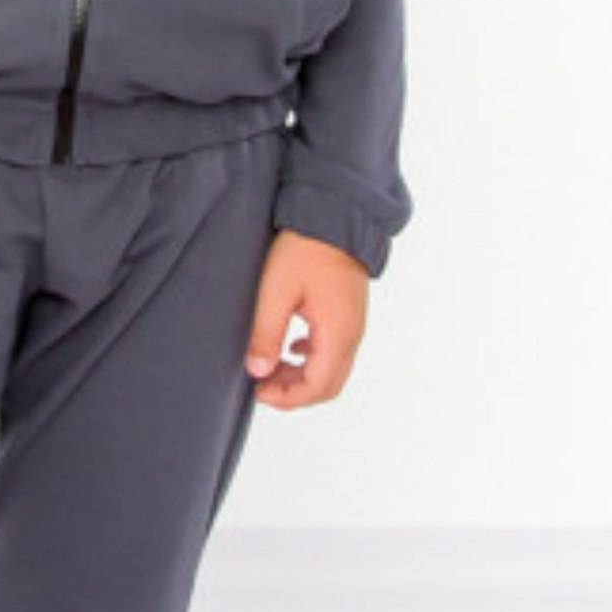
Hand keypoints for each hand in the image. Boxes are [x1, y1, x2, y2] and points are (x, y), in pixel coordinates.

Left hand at [244, 228, 368, 408]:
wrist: (333, 214)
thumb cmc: (304, 249)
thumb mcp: (276, 292)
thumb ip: (266, 334)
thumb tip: (258, 371)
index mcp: (337, 334)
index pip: (318, 386)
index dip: (287, 397)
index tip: (257, 390)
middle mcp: (352, 334)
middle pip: (328, 384)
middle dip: (294, 392)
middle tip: (261, 383)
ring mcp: (354, 323)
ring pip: (332, 368)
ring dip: (302, 375)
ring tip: (270, 365)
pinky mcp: (348, 312)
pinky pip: (335, 349)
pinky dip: (312, 358)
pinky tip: (291, 346)